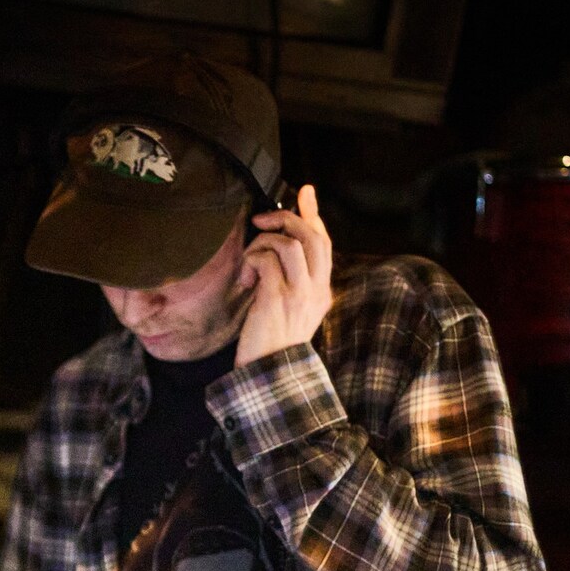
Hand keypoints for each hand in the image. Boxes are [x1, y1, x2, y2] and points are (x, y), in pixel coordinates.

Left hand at [235, 182, 333, 365]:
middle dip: (285, 219)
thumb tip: (280, 253)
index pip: (324, 242)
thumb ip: (293, 284)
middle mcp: (316, 290)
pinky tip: (245, 278)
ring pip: (290, 243)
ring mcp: (299, 294)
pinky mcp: (276, 299)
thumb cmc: (274, 345)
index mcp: (322, 291)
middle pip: (311, 235)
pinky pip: (266, 261)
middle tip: (261, 221)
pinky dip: (252, 260)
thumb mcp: (292, 312)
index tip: (304, 193)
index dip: (313, 214)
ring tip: (250, 259)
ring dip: (264, 242)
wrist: (270, 378)